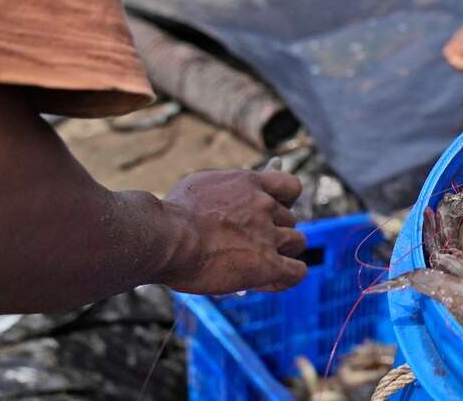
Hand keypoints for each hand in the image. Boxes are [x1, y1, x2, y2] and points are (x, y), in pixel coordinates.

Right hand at [157, 170, 306, 294]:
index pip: (290, 186)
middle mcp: (265, 205)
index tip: (270, 213)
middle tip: (253, 245)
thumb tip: (228, 204)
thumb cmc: (170, 215)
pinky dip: (288, 277)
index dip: (284, 201)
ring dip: (283, 252)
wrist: (165, 237)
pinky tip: (271, 281)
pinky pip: (295, 272)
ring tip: (260, 263)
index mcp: (250, 182)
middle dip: (276, 230)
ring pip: (297, 242)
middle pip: (290, 218)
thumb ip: (222, 194)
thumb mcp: (198, 188)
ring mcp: (268, 235)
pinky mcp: (267, 264)